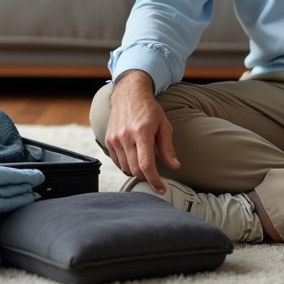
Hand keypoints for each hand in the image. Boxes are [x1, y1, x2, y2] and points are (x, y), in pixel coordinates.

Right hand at [105, 70, 180, 191]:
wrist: (129, 95)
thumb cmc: (149, 109)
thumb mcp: (164, 125)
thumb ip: (167, 147)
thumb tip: (174, 166)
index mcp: (142, 132)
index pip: (146, 165)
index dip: (154, 180)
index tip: (161, 188)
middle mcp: (126, 136)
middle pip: (134, 169)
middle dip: (146, 177)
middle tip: (155, 177)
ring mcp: (115, 139)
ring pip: (125, 168)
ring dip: (136, 171)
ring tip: (144, 164)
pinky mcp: (108, 140)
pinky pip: (117, 162)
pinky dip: (126, 165)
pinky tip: (134, 158)